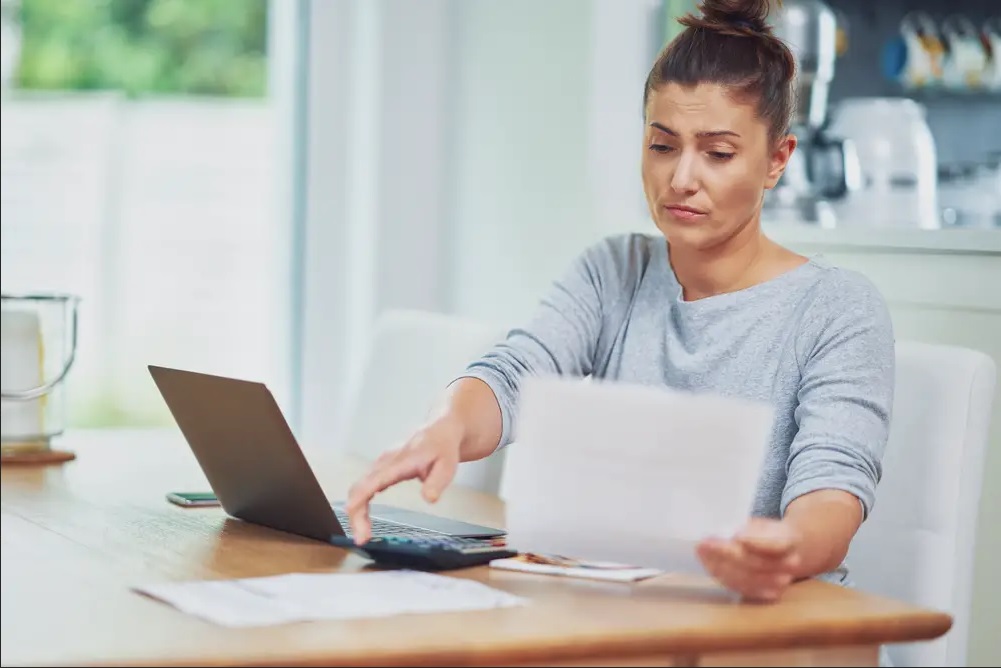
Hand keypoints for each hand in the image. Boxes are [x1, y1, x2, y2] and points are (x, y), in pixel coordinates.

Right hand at [344, 417, 463, 544]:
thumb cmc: (443, 447)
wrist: (441, 430)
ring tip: (363, 534)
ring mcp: (381, 465)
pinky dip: (361, 504)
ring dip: (357, 512)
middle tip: (361, 538)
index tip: (356, 521)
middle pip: (360, 488)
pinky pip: (365, 486)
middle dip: (356, 514)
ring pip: (360, 488)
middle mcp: (385, 462)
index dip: (360, 503)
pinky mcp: (382, 469)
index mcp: (399, 462)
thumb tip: (429, 498)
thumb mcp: (448, 465)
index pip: (372, 483)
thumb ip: (438, 481)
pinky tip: (364, 520)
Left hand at [696, 517, 802, 602]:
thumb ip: (747, 530)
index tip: (736, 535)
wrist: (781, 552)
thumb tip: (730, 535)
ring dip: (721, 566)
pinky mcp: (765, 594)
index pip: (776, 542)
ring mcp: (780, 582)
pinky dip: (723, 576)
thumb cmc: (763, 533)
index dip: (756, 540)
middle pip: (758, 563)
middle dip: (729, 553)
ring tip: (702, 552)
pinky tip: (709, 564)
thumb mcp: (757, 524)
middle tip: (705, 543)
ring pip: (748, 578)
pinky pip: (742, 588)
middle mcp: (789, 564)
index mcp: (789, 538)